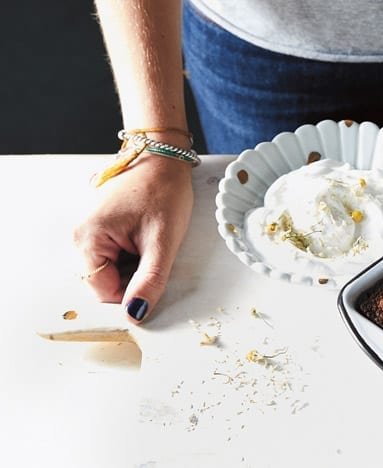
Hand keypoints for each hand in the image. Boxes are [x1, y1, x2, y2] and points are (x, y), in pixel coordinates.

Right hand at [73, 154, 193, 321]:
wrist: (164, 159)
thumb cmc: (163, 191)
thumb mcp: (163, 241)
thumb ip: (150, 280)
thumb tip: (137, 313)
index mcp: (88, 239)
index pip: (104, 292)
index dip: (131, 292)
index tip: (154, 277)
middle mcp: (81, 237)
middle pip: (106, 282)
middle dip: (134, 276)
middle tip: (155, 251)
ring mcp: (90, 233)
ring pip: (113, 271)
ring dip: (136, 265)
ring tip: (152, 240)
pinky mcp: (101, 230)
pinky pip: (116, 257)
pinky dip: (135, 254)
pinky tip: (146, 236)